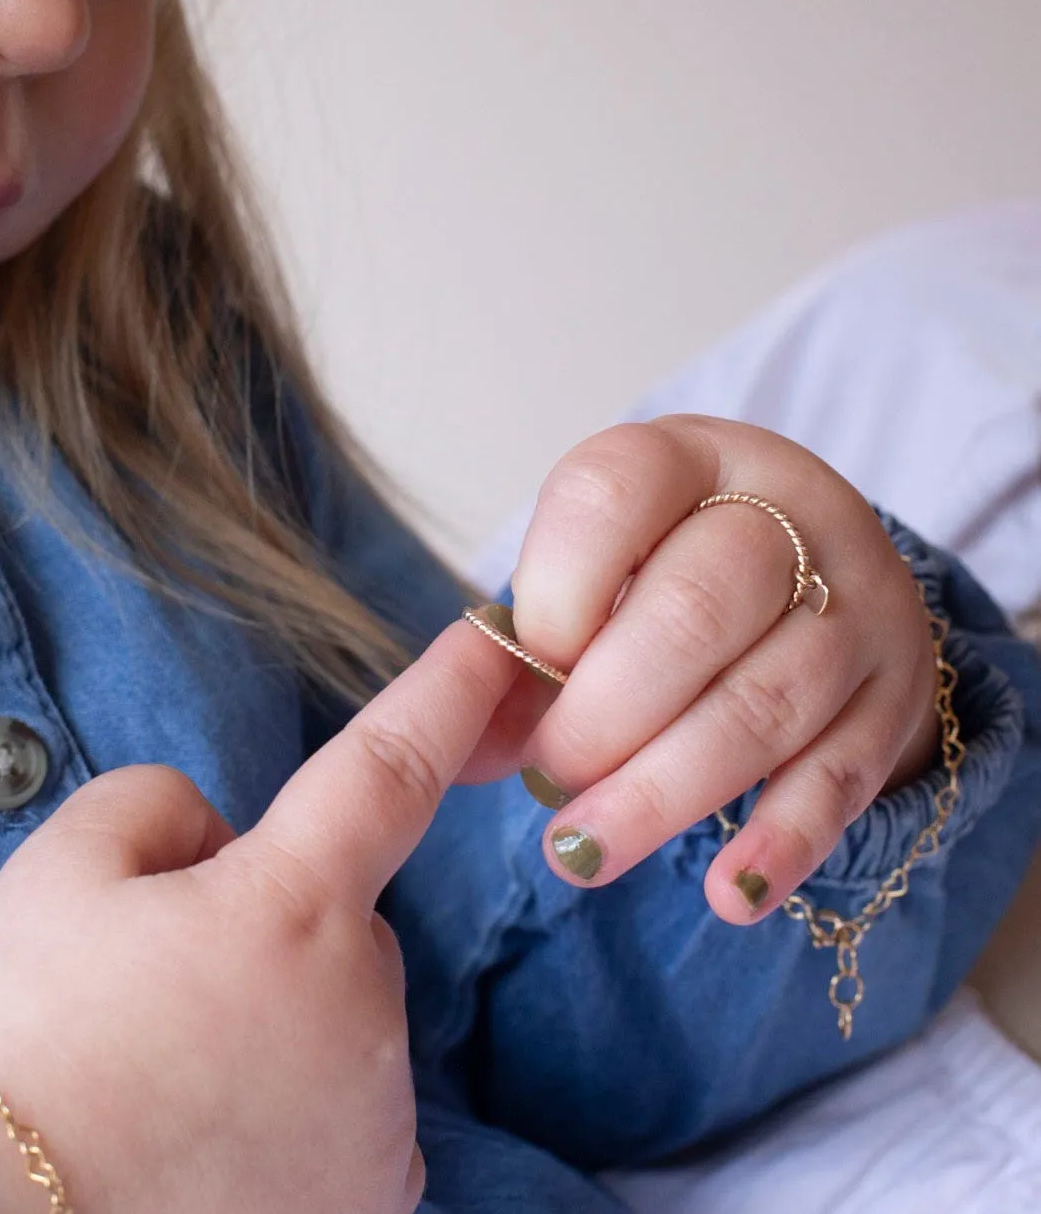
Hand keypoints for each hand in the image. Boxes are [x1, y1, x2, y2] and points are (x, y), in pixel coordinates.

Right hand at [0, 622, 519, 1213]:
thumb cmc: (27, 1034)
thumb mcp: (68, 864)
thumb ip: (168, 805)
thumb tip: (224, 843)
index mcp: (294, 905)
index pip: (393, 764)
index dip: (453, 690)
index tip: (503, 638)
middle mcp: (364, 1003)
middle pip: (346, 917)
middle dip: (280, 919)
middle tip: (169, 980)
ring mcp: (378, 1107)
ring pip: (348, 1009)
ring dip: (290, 1012)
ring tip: (179, 1067)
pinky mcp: (378, 1191)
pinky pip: (358, 1098)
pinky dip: (307, 1096)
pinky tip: (222, 1129)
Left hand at [461, 415, 937, 920]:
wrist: (807, 566)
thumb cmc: (664, 567)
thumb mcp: (595, 564)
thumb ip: (529, 641)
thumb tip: (462, 746)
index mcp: (688, 458)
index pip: (613, 496)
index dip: (555, 593)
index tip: (528, 666)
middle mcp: (790, 514)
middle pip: (692, 614)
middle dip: (601, 715)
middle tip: (547, 775)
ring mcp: (858, 603)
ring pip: (761, 705)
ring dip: (661, 794)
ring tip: (582, 850)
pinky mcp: (892, 696)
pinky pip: (841, 776)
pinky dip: (779, 842)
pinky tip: (727, 896)